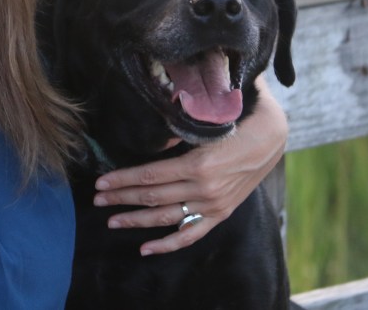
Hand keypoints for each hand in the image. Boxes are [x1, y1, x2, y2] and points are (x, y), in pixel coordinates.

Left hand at [92, 78, 287, 255]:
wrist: (271, 136)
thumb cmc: (236, 120)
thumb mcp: (207, 119)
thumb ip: (180, 126)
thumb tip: (157, 133)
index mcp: (198, 164)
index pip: (149, 175)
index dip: (122, 179)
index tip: (100, 182)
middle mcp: (204, 189)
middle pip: (152, 196)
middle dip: (121, 197)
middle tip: (96, 199)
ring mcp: (212, 205)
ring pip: (166, 217)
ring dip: (136, 220)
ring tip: (111, 220)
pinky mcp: (220, 214)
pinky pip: (191, 234)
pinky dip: (168, 244)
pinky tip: (146, 249)